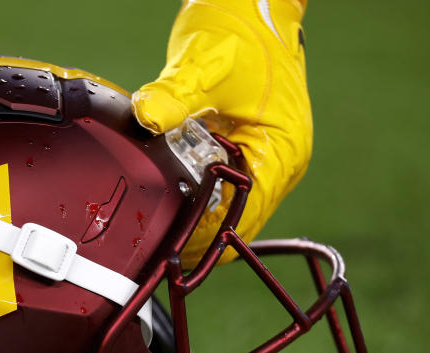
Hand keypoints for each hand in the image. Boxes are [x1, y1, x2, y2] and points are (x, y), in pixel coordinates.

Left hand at [133, 0, 311, 266]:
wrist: (251, 5)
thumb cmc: (242, 31)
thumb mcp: (205, 64)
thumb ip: (175, 95)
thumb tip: (148, 117)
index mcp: (281, 152)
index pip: (243, 217)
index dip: (205, 237)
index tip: (169, 250)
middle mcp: (278, 164)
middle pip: (236, 223)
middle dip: (197, 235)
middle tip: (153, 245)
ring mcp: (264, 159)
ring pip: (227, 210)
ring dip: (194, 218)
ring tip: (156, 226)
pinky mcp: (245, 151)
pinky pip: (219, 189)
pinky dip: (195, 197)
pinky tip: (167, 197)